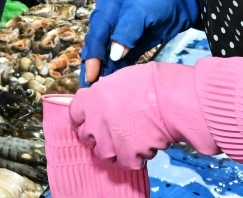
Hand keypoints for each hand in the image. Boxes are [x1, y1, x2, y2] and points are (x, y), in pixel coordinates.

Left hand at [69, 63, 214, 169]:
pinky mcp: (126, 156)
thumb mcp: (117, 80)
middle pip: (86, 136)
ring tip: (132, 140)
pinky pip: (126, 163)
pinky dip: (136, 158)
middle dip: (98, 135)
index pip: (74, 114)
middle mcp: (95, 121)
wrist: (168, 98)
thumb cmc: (148, 82)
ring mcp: (109, 141)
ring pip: (104, 153)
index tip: (89, 121)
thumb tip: (105, 103)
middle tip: (114, 131)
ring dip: (115, 149)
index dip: (83, 118)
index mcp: (91, 99)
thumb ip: (105, 95)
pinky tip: (145, 147)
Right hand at [81, 0, 198, 84]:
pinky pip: (118, 60)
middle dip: (92, 66)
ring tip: (97, 91)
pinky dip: (114, 71)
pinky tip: (111, 84)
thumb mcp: (141, 10)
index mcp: (106, 7)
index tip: (92, 75)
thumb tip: (113, 55)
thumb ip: (127, 30)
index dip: (93, 55)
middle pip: (96, 46)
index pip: (96, 34)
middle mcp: (107, 20)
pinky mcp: (127, 45)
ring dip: (101, 71)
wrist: (178, 1)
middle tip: (90, 89)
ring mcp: (116, 34)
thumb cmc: (157, 0)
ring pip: (105, 55)